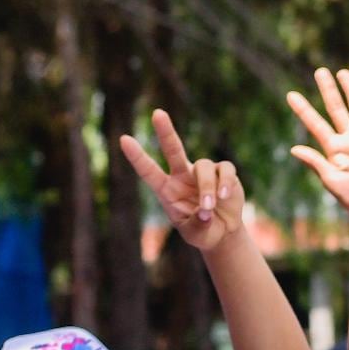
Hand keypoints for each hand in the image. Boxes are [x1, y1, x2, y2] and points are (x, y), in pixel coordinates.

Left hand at [117, 111, 244, 254]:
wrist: (223, 232)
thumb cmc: (203, 232)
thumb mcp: (196, 236)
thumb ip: (198, 225)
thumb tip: (206, 211)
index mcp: (167, 190)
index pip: (149, 172)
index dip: (137, 157)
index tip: (124, 140)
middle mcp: (182, 176)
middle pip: (173, 149)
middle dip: (165, 132)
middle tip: (157, 114)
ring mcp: (203, 172)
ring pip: (203, 168)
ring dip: (207, 188)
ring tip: (210, 207)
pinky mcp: (223, 172)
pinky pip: (224, 169)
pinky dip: (224, 182)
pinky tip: (225, 196)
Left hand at [286, 68, 348, 217]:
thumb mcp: (331, 180)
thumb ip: (315, 162)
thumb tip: (294, 149)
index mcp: (333, 148)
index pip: (315, 123)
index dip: (303, 109)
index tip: (290, 94)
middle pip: (336, 108)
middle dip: (328, 90)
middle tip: (319, 71)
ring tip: (343, 73)